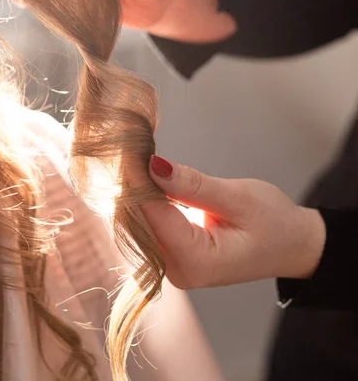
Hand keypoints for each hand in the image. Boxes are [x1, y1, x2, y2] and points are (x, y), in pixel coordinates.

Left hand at [139, 156, 325, 288]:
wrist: (293, 247)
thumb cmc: (274, 222)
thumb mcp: (238, 198)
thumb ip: (193, 185)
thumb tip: (153, 166)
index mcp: (196, 260)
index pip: (152, 214)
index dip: (136, 180)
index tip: (127, 148)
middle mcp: (178, 271)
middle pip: (139, 223)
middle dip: (133, 185)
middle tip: (129, 147)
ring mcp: (172, 268)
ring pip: (138, 225)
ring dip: (136, 191)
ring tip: (134, 157)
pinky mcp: (171, 258)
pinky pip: (148, 227)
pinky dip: (145, 201)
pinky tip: (143, 177)